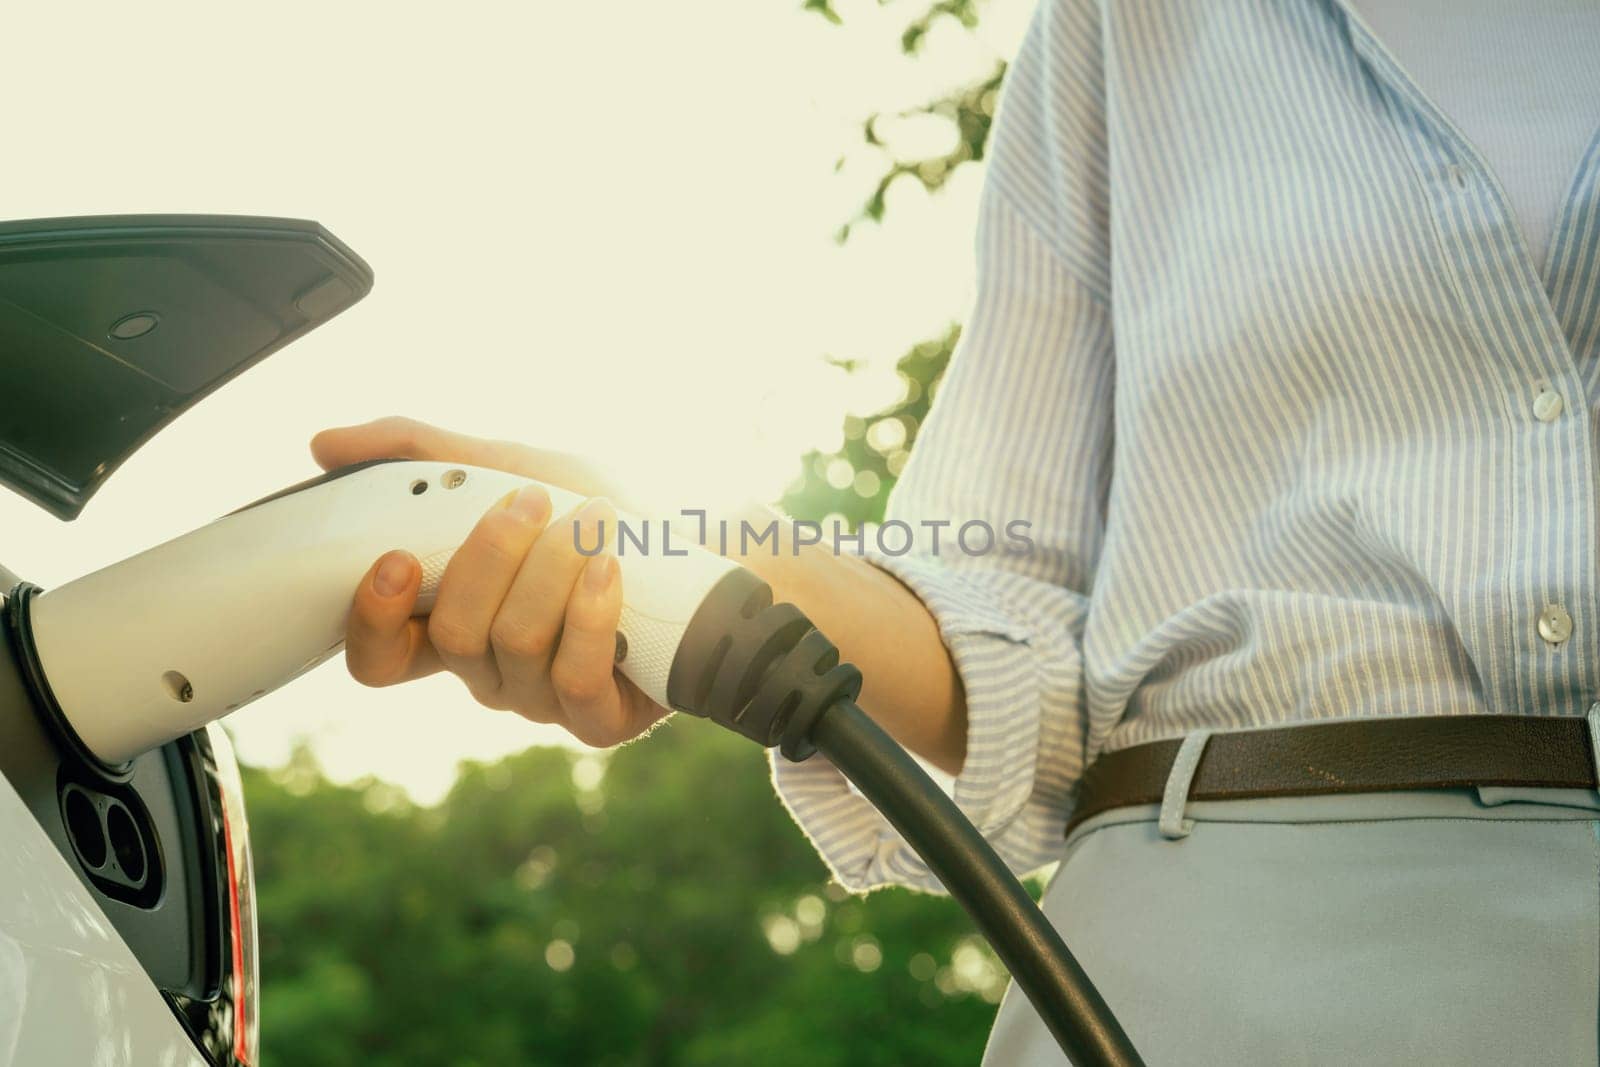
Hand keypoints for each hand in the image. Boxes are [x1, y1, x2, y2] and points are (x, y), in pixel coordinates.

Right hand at [311, 416, 667, 746]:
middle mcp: (489, 671)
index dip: (373, 619)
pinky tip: (607, 568)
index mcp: (451, 624)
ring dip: (552, 568)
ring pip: (515, 643)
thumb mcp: (514, 467)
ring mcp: (541, 700)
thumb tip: (324, 445)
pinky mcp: (598, 719)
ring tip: (591, 518)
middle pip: (454, 635)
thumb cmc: (600, 514)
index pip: (377, 656)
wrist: (705, 551)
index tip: (397, 557)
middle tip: (531, 500)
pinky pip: (573, 675)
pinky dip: (588, 613)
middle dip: (490, 557)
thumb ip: (424, 456)